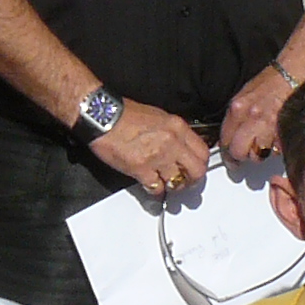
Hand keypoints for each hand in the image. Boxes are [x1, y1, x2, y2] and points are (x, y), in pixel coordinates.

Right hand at [92, 100, 210, 197]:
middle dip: (192, 180)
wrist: (102, 116)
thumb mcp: (158, 116)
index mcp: (177, 127)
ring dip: (172, 186)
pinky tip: (150, 185)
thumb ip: (173, 133)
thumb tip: (181, 147)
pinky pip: (156, 188)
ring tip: (165, 184)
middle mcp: (171, 142)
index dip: (200, 164)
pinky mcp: (141, 168)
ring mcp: (157, 156)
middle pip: (196, 170)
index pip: (202, 151)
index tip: (195, 169)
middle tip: (185, 183)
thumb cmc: (125, 115)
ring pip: (177, 182)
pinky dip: (155, 190)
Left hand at [219, 67, 293, 163]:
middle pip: (238, 152)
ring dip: (259, 153)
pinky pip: (275, 150)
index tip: (229, 156)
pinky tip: (275, 139)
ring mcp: (267, 126)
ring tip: (263, 144)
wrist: (293, 74)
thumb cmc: (272, 81)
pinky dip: (275, 148)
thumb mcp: (245, 95)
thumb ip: (236, 116)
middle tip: (245, 155)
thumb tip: (231, 135)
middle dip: (241, 156)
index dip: (226, 151)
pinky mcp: (283, 132)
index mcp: (237, 108)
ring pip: (257, 155)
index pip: (224, 139)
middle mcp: (250, 118)